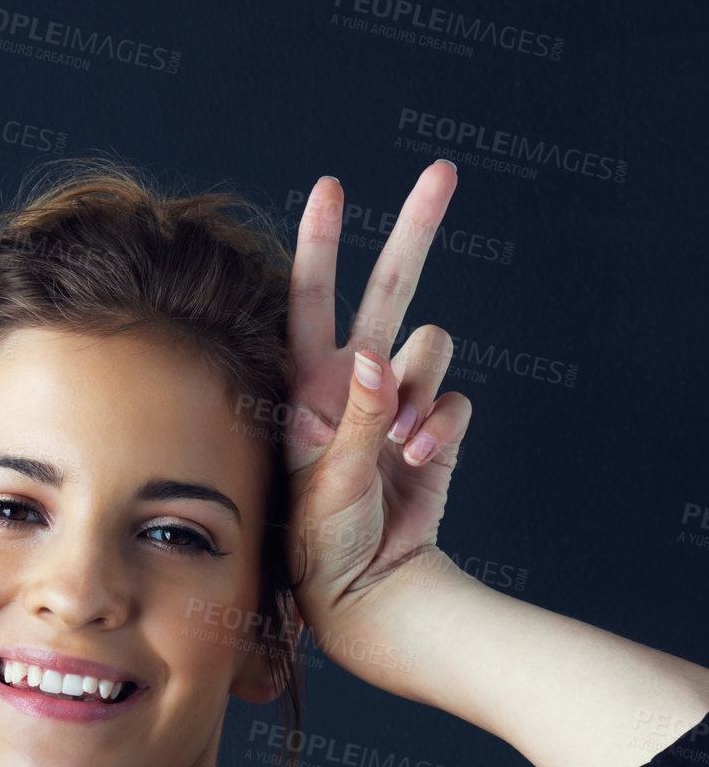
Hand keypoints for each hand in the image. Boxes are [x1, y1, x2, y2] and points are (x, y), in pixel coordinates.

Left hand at [282, 162, 472, 652]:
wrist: (366, 593)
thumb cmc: (323, 545)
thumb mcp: (330, 479)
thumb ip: (359, 416)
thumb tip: (377, 356)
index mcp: (309, 389)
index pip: (312, 301)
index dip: (321, 241)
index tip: (332, 186)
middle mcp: (353, 387)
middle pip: (388, 291)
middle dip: (415, 231)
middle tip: (443, 173)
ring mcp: (398, 408)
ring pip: (432, 349)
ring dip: (425, 388)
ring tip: (402, 446)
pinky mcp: (435, 434)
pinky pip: (457, 402)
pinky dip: (446, 429)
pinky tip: (423, 464)